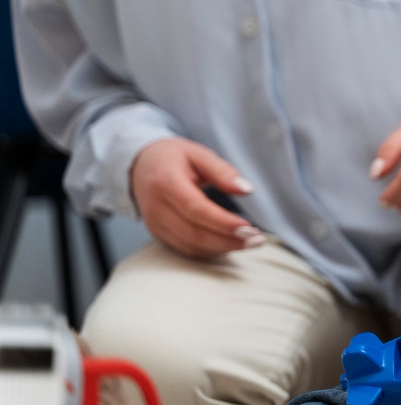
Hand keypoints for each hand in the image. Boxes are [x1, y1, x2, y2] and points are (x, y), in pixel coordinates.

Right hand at [131, 138, 262, 256]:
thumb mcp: (199, 154)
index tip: (248, 228)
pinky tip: (230, 244)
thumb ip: (223, 171)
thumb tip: (246, 190)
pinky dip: (210, 250)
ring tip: (249, 243)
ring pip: (190, 246)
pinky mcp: (158, 234)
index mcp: (166, 182)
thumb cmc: (173, 158)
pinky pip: (186, 249)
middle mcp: (156, 207)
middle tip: (256, 240)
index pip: (196, 209)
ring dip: (222, 248)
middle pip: (194, 233)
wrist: (139, 165)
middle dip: (228, 241)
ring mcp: (155, 224)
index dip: (223, 222)